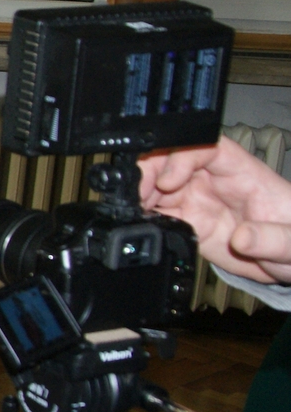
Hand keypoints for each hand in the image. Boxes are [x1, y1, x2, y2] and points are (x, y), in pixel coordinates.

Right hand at [140, 137, 290, 283]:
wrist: (288, 263)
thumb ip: (270, 238)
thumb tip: (243, 237)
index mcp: (242, 174)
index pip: (205, 148)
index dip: (181, 158)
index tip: (169, 182)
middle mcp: (215, 183)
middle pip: (171, 160)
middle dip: (149, 171)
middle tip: (139, 195)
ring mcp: (198, 203)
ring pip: (158, 185)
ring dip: (141, 196)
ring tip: (136, 213)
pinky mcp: (187, 224)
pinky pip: (157, 214)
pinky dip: (144, 219)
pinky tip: (144, 228)